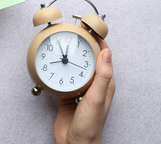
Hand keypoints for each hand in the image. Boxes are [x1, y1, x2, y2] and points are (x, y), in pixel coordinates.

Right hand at [54, 25, 114, 143]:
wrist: (74, 143)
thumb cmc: (90, 125)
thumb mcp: (97, 98)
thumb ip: (102, 76)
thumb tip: (106, 52)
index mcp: (104, 82)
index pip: (103, 54)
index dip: (97, 39)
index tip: (88, 28)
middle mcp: (93, 83)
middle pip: (88, 57)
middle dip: (82, 43)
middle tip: (73, 32)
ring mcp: (80, 87)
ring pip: (75, 65)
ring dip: (69, 54)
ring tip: (62, 43)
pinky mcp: (68, 92)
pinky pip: (63, 75)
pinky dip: (59, 68)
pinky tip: (53, 64)